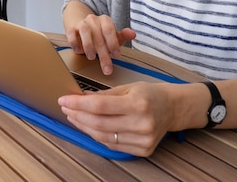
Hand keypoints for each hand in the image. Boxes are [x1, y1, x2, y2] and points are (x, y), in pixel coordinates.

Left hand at [58, 82, 176, 156]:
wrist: (173, 108)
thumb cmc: (150, 94)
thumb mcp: (128, 87)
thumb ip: (104, 95)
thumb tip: (80, 97)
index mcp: (138, 103)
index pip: (100, 106)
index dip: (78, 103)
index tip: (63, 99)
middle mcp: (142, 123)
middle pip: (99, 123)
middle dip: (77, 115)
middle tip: (65, 107)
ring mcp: (143, 139)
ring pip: (103, 136)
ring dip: (84, 126)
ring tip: (73, 116)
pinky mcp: (143, 150)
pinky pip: (112, 145)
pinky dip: (97, 136)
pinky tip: (88, 126)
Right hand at [64, 13, 135, 74]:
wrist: (80, 24)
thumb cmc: (98, 33)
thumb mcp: (111, 35)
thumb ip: (122, 36)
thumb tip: (133, 34)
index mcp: (105, 20)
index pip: (110, 30)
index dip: (113, 43)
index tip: (117, 56)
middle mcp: (93, 20)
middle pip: (99, 36)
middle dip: (103, 54)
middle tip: (106, 68)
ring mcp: (82, 23)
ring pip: (85, 31)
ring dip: (88, 45)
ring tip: (91, 57)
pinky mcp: (71, 28)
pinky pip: (71, 33)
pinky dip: (74, 42)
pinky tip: (78, 51)